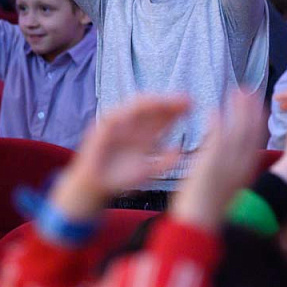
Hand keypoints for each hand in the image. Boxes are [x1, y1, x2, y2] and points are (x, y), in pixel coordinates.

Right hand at [52, 95, 190, 219]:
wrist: (95, 187)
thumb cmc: (121, 179)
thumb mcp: (148, 171)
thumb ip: (163, 163)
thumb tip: (179, 151)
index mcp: (145, 135)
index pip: (162, 118)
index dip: (175, 111)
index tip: (191, 106)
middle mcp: (132, 127)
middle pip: (152, 109)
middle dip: (167, 102)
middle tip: (186, 99)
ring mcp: (117, 126)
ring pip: (134, 108)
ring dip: (150, 103)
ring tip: (165, 101)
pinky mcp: (101, 130)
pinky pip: (113, 118)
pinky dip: (125, 113)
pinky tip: (140, 109)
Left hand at [171, 91, 265, 230]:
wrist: (197, 230)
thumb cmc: (206, 213)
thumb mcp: (225, 190)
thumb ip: (230, 172)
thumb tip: (230, 161)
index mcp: (244, 174)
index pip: (256, 142)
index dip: (258, 121)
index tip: (257, 105)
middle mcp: (240, 169)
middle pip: (252, 133)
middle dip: (252, 109)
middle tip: (250, 89)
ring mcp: (226, 167)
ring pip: (238, 133)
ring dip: (238, 110)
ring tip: (237, 91)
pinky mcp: (209, 167)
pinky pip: (216, 141)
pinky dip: (217, 124)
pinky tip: (214, 110)